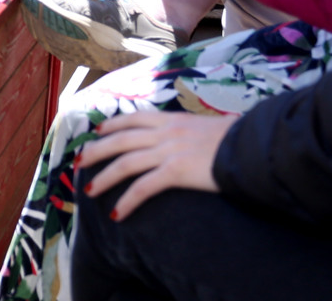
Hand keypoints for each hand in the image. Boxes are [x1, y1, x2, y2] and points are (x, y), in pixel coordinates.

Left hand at [76, 110, 236, 218]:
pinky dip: (127, 200)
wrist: (253, 147)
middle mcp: (165, 131)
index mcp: (172, 119)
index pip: (133, 119)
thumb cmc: (238, 139)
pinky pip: (143, 187)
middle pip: (120, 139)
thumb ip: (190, 132)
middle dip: (95, 151)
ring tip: (89, 190)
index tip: (96, 133)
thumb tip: (187, 138)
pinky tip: (117, 213)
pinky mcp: (176, 171)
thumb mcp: (208, 127)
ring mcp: (169, 150)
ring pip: (125, 163)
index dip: (111, 126)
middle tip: (78, 163)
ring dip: (104, 177)